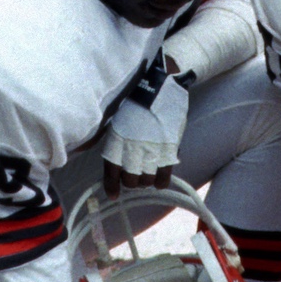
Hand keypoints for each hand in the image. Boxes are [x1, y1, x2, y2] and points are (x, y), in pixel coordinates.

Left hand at [101, 60, 188, 193]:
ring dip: (146, 180)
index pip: (111, 172)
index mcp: (116, 141)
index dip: (111, 186)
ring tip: (148, 172)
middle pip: (130, 181)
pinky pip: (163, 178)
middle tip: (135, 176)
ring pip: (146, 181)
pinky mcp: (168, 151)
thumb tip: (116, 162)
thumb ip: (116, 142)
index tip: (113, 194)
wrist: (159, 87)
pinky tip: (158, 179)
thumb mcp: (118, 121)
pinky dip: (160, 182)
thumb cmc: (136, 102)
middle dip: (132, 182)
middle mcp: (132, 149)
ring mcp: (151, 151)